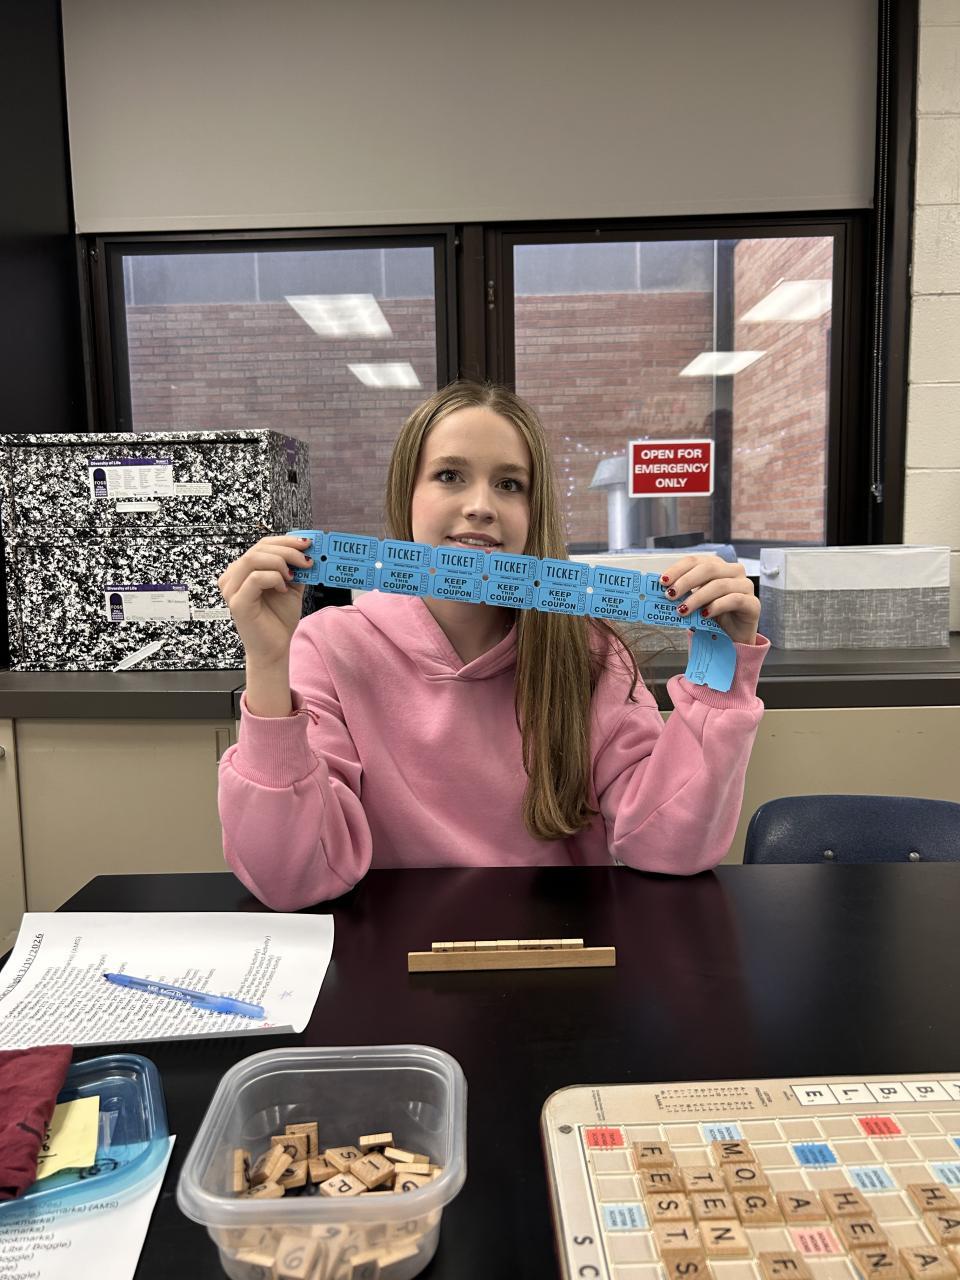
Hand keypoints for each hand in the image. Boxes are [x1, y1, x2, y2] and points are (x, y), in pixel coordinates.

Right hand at [217, 535, 312, 667]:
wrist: (275, 648)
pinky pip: (255, 578)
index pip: (262, 545)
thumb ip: (295, 568)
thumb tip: (307, 549)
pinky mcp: (237, 602)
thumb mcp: (291, 586)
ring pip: (253, 559)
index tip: (307, 543)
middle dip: (287, 550)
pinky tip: (283, 589)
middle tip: (307, 560)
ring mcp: (232, 589)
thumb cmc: (279, 618)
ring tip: (294, 576)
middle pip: (258, 549)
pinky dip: (274, 579)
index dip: (285, 541)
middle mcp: (233, 577)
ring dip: (280, 562)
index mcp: (243, 571)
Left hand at [660, 554, 760, 645]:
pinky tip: (704, 615)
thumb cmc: (712, 617)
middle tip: (670, 595)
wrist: (732, 637)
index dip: (678, 569)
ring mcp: (746, 586)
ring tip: (683, 610)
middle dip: (686, 581)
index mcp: (717, 566)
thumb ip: (682, 594)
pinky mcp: (753, 603)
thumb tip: (661, 591)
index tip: (663, 581)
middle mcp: (733, 572)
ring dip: (697, 598)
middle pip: (708, 568)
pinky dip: (716, 606)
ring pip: (719, 585)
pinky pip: (734, 599)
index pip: (696, 560)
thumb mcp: (694, 602)